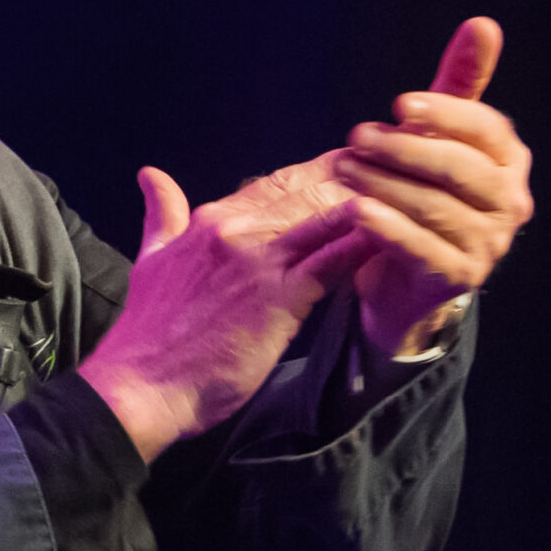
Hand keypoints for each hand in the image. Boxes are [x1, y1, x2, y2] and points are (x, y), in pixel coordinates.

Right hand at [79, 157, 375, 461]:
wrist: (140, 387)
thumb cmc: (147, 335)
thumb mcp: (151, 260)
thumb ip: (161, 216)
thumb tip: (150, 176)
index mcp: (208, 220)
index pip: (275, 181)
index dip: (320, 170)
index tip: (356, 163)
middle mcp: (234, 229)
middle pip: (307, 188)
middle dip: (355, 173)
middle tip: (401, 163)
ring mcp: (258, 261)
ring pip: (326, 214)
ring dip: (370, 201)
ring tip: (411, 191)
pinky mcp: (279, 297)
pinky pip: (334, 260)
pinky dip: (367, 244)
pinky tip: (399, 234)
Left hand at [334, 18, 533, 355]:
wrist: (404, 281)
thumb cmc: (420, 197)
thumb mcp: (436, 141)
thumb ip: (455, 88)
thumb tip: (483, 24)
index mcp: (509, 162)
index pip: (485, 129)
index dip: (445, 114)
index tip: (398, 104)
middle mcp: (509, 203)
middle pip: (460, 169)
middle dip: (406, 149)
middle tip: (357, 136)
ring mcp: (488, 245)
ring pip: (436, 208)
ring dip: (385, 184)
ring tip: (342, 168)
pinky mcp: (458, 279)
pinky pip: (422, 249)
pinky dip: (388, 228)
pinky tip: (356, 211)